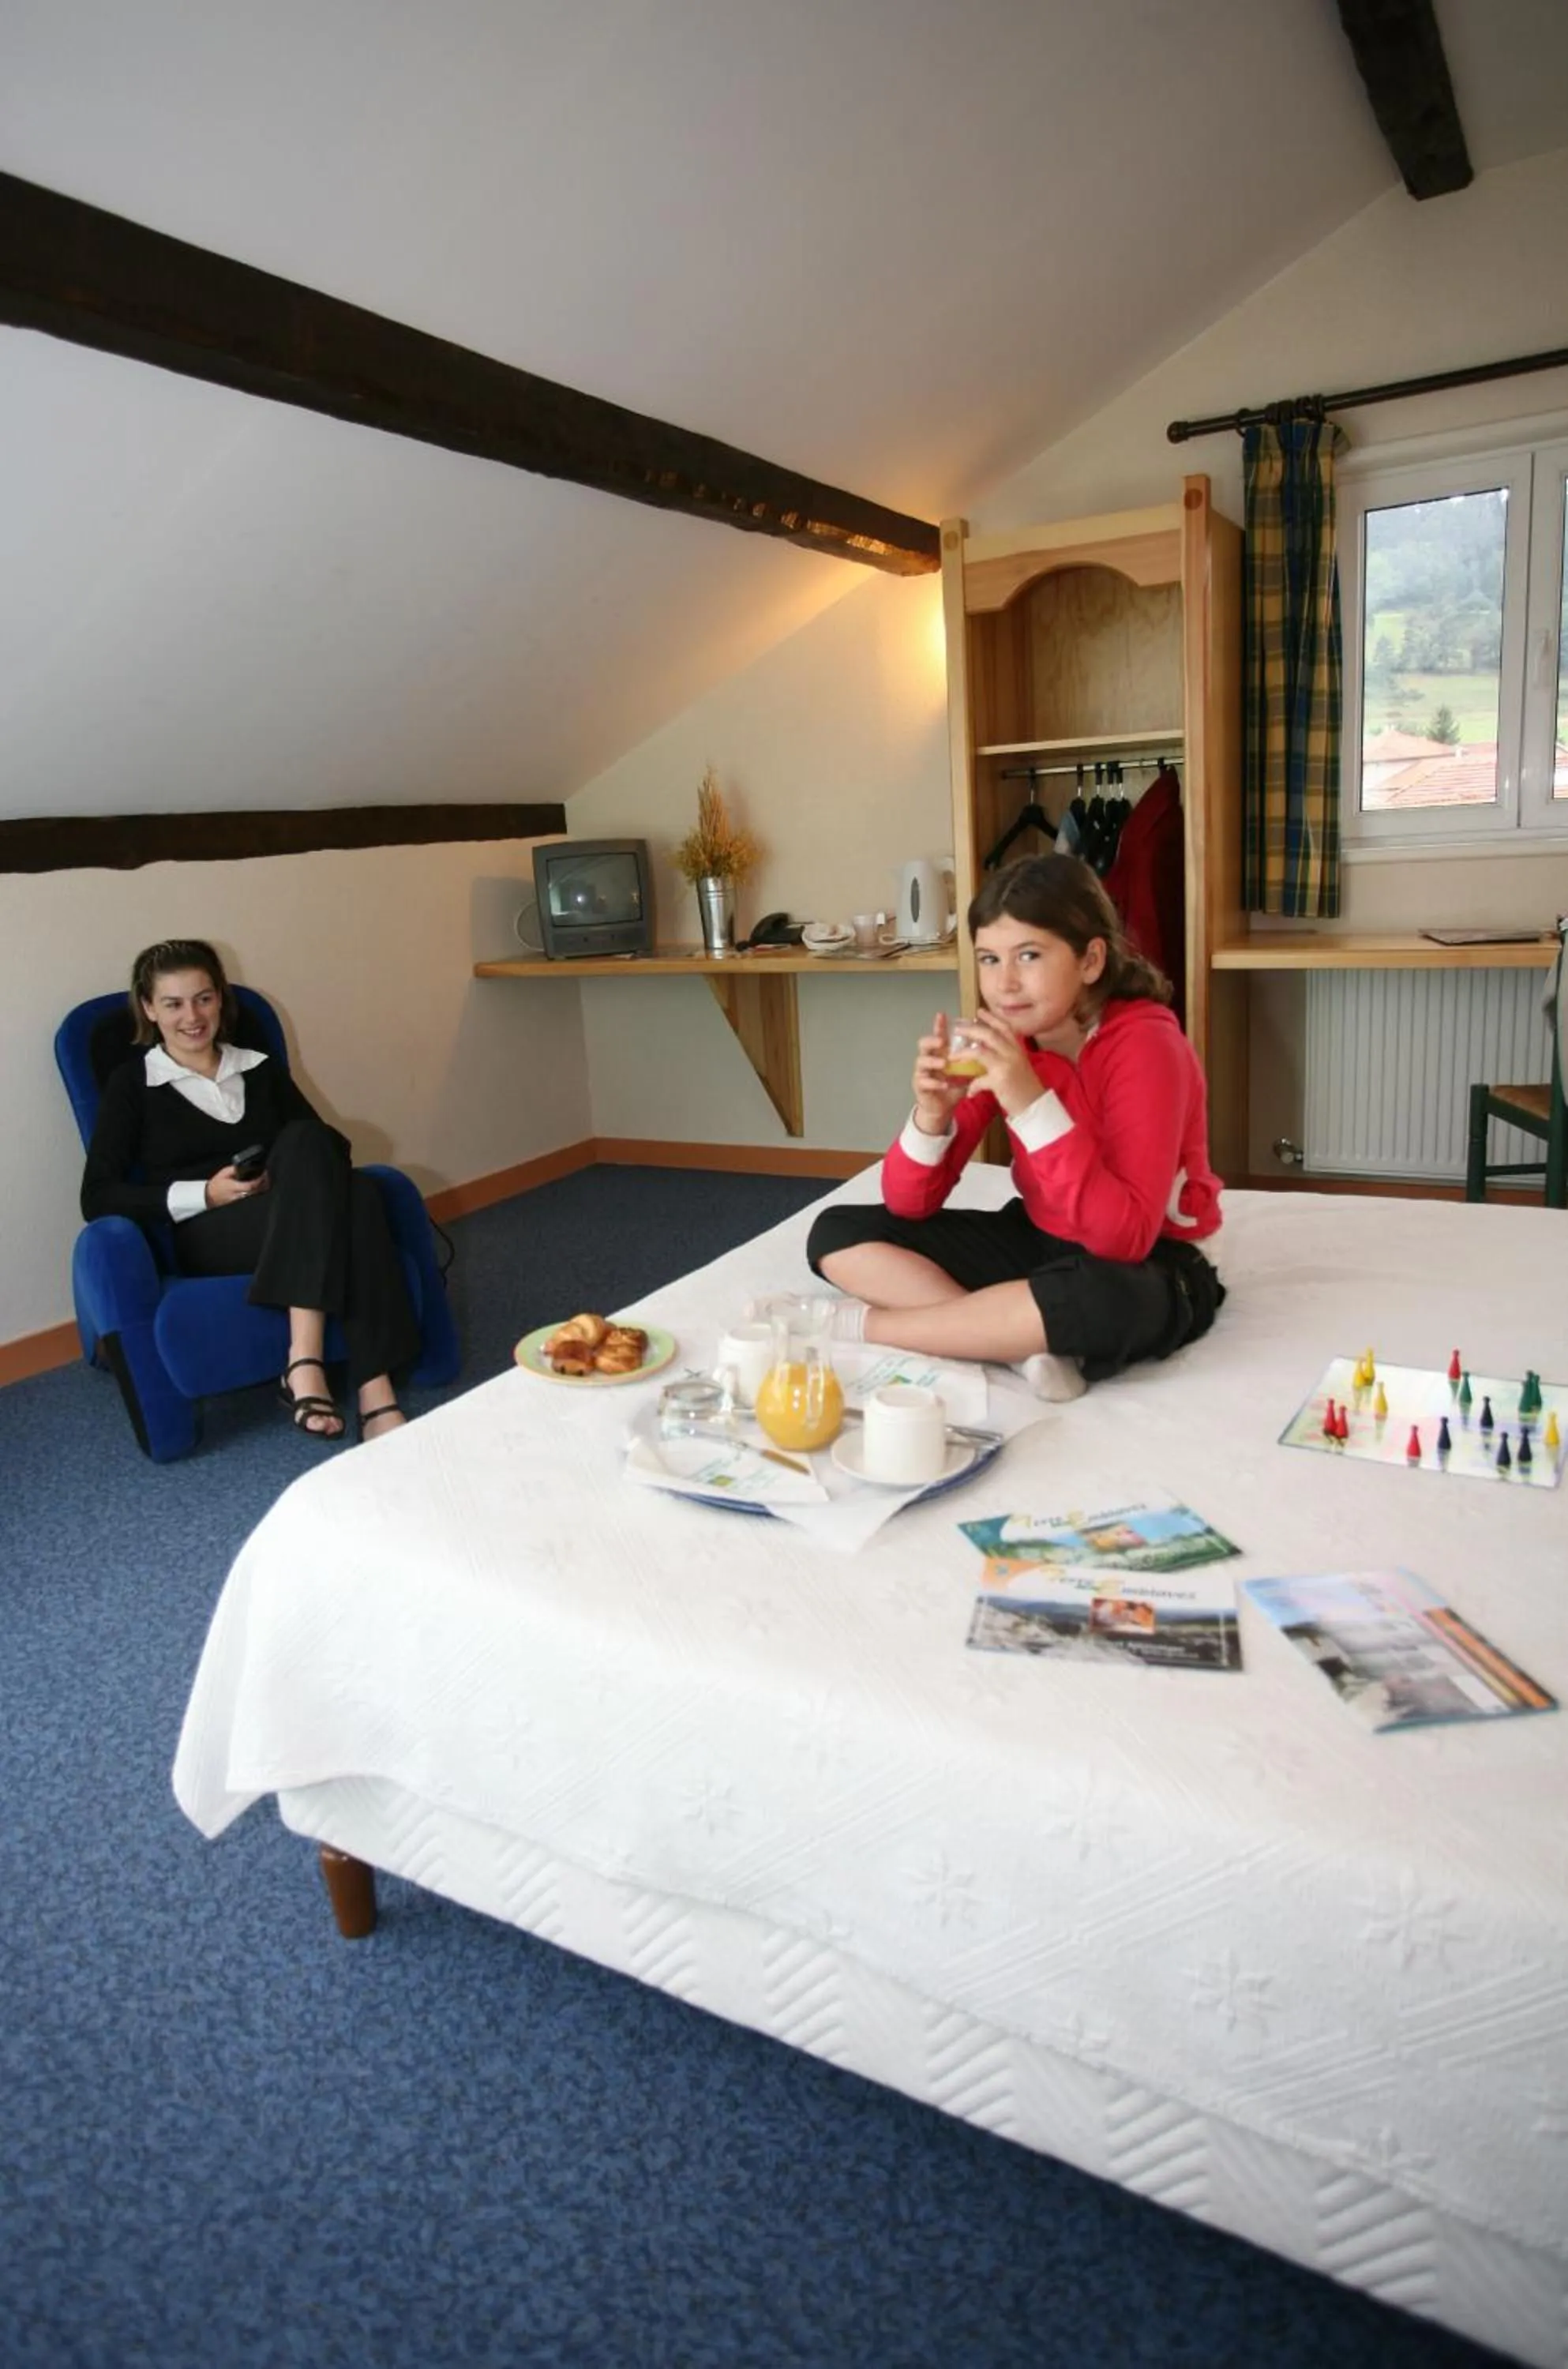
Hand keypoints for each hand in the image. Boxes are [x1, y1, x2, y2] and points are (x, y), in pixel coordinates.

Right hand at [205, 1165, 270, 1207]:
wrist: (209, 1197)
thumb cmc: (215, 1185)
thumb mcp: (223, 1173)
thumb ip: (234, 1169)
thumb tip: (244, 1166)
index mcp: (233, 1187)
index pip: (251, 1185)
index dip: (259, 1180)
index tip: (264, 1174)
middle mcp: (238, 1196)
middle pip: (257, 1191)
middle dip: (264, 1184)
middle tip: (266, 1176)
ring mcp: (240, 1201)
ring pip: (256, 1196)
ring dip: (262, 1188)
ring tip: (264, 1180)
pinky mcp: (241, 1204)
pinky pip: (252, 1198)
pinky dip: (257, 1193)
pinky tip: (259, 1187)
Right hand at [911, 1013, 968, 1135]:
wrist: (943, 1107)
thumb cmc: (954, 1086)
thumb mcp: (966, 1071)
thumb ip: (973, 1059)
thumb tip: (989, 1045)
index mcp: (940, 1052)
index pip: (938, 1035)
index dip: (938, 1025)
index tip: (942, 1015)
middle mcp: (929, 1059)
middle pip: (923, 1043)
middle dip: (931, 1040)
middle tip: (941, 1041)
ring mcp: (922, 1072)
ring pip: (921, 1061)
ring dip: (933, 1061)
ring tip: (944, 1064)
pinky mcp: (920, 1086)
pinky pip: (923, 1081)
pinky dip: (935, 1082)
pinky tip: (944, 1084)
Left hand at [948, 1009, 1040, 1117]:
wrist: (1035, 1105)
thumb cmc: (1025, 1086)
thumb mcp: (1019, 1064)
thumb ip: (1007, 1054)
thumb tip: (989, 1047)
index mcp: (1018, 1048)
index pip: (1004, 1027)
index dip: (991, 1018)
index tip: (979, 1011)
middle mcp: (1013, 1054)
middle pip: (989, 1035)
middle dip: (971, 1030)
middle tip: (957, 1029)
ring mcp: (1007, 1066)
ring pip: (980, 1052)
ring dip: (964, 1053)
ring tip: (952, 1055)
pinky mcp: (1000, 1081)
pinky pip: (979, 1080)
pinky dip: (973, 1086)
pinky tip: (969, 1092)